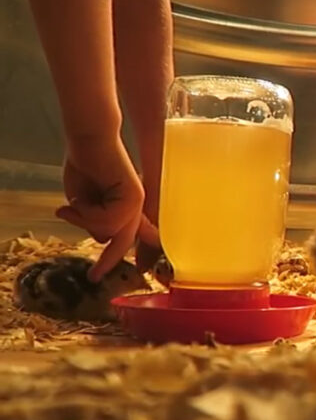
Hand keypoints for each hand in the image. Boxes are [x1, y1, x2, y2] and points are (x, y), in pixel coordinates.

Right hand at [56, 135, 159, 281]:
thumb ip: (95, 222)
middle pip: (124, 242)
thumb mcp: (84, 203)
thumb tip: (103, 240)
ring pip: (109, 232)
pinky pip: (106, 221)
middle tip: (94, 277)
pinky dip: (87, 214)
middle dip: (108, 261)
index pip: (134, 236)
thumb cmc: (85, 166)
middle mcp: (136, 206)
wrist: (89, 142)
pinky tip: (80, 200)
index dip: (131, 254)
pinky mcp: (134, 197)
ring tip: (73, 203)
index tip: (132, 272)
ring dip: (84, 220)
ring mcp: (137, 202)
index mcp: (127, 208)